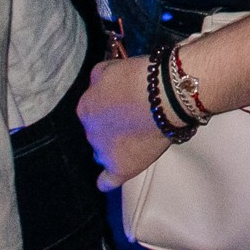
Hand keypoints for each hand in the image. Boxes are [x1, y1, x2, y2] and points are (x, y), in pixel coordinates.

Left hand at [77, 54, 170, 189]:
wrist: (164, 96)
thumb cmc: (141, 77)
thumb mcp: (111, 68)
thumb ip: (98, 79)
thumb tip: (96, 85)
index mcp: (86, 108)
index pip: (92, 111)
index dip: (109, 106)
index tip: (125, 102)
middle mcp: (90, 132)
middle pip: (98, 132)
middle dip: (112, 126)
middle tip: (134, 117)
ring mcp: (104, 152)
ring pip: (103, 153)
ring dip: (114, 146)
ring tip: (136, 137)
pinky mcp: (121, 168)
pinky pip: (107, 181)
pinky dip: (107, 179)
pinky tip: (108, 178)